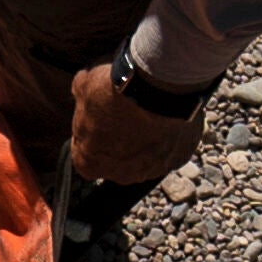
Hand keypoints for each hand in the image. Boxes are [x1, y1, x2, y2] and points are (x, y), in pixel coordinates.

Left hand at [65, 62, 207, 193]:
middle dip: (119, 141)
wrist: (159, 87)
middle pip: (116, 162)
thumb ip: (81, 97)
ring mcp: (153, 169)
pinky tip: (168, 113)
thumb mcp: (84, 85)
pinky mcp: (179, 158)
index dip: (89, 137)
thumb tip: (83, 90)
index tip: (95, 120)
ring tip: (149, 112)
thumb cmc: (116, 91)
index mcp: (89, 162)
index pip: (83, 158)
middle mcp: (120, 175)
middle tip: (124, 114)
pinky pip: (171, 148)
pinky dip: (169, 134)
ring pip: (146, 158)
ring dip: (145, 140)